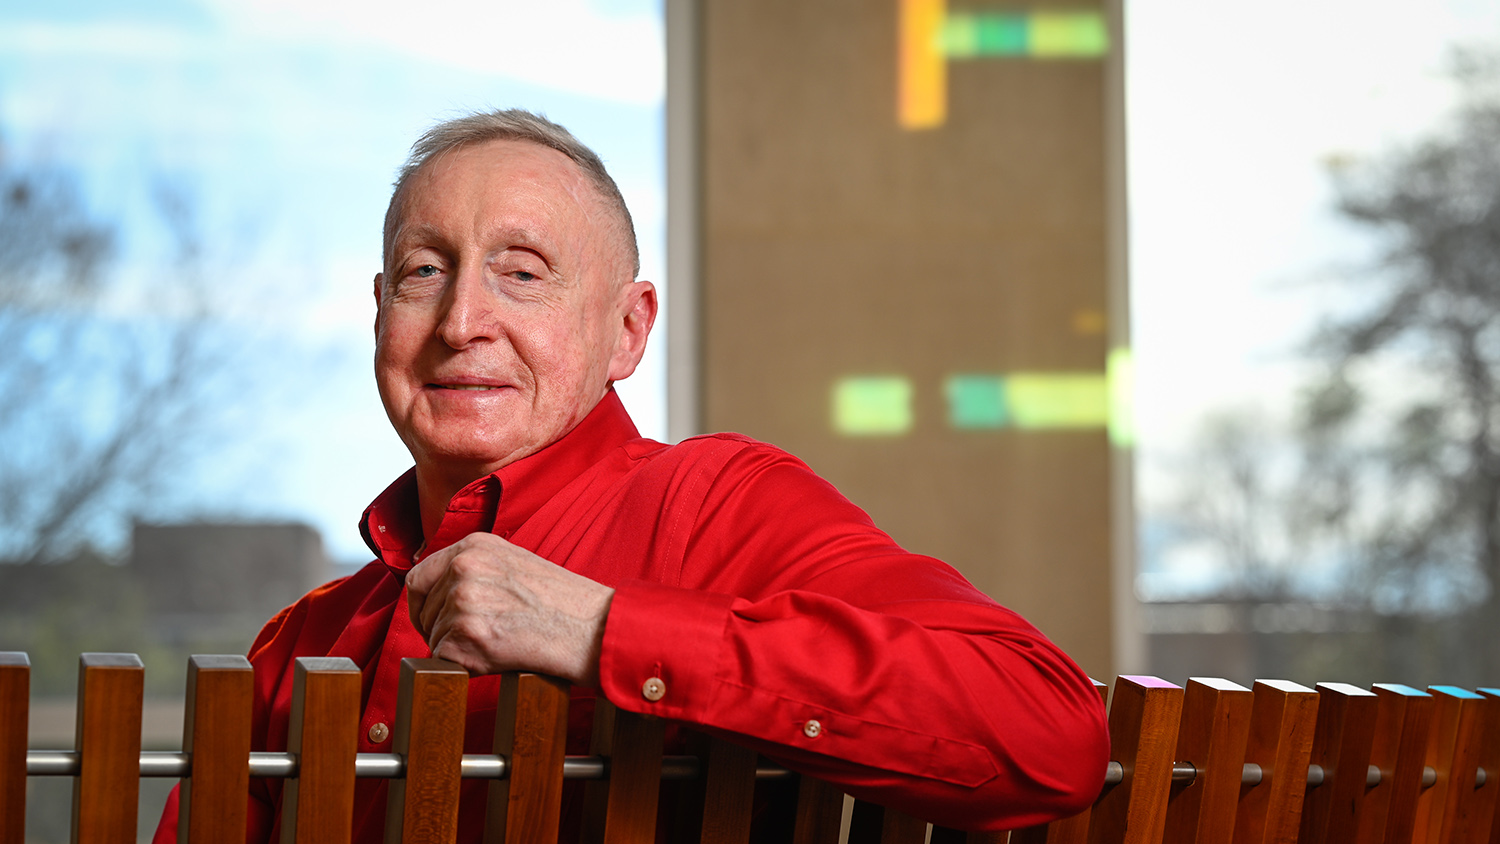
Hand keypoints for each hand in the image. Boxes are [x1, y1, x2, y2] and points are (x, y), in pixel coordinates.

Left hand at [405, 532, 613, 685]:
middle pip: (423, 609)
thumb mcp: (514, 563)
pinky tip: (497, 658)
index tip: (433, 619)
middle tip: (468, 641)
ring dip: (457, 649)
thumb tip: (439, 594)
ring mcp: (464, 600)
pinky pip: (444, 659)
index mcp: (474, 546)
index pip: (419, 576)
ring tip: (497, 645)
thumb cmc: (564, 602)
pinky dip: (465, 666)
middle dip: (439, 629)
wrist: (594, 626)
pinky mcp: (469, 635)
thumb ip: (475, 570)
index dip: (421, 604)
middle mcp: (464, 567)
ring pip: (433, 637)